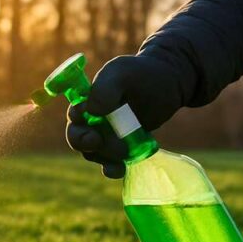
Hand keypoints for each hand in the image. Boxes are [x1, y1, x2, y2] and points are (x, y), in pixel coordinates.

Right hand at [66, 55, 186, 178]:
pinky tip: (121, 169)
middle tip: (102, 142)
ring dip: (106, 157)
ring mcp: (105, 135)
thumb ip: (105, 88)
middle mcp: (91, 120)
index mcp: (85, 100)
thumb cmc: (141, 73)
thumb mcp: (122, 72)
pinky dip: (114, 168)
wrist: (168, 83)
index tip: (91, 128)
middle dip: (89, 144)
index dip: (78, 125)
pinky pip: (111, 163)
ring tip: (124, 152)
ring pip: (95, 154)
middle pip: (79, 139)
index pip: (74, 118)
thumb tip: (92, 110)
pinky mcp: (120, 147)